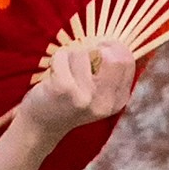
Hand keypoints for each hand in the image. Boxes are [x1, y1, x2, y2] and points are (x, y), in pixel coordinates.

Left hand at [17, 33, 135, 144]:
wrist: (41, 127)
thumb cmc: (68, 102)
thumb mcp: (97, 93)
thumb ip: (110, 72)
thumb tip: (116, 42)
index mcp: (118, 100)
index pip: (127, 61)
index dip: (113, 48)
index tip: (99, 49)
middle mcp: (105, 102)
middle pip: (113, 56)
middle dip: (96, 48)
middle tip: (81, 55)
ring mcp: (85, 97)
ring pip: (84, 53)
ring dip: (71, 56)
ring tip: (64, 72)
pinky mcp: (64, 89)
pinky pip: (64, 56)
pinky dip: (57, 59)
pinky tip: (53, 74)